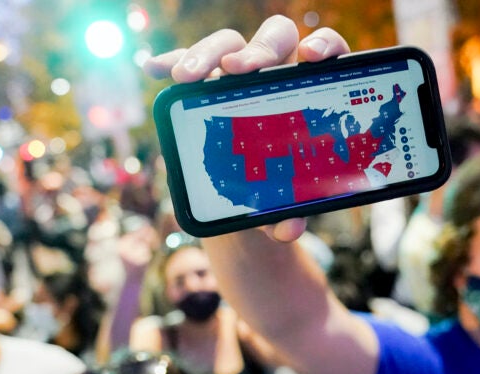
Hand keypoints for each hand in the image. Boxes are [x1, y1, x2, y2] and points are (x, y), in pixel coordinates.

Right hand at [144, 15, 350, 241]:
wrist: (246, 195)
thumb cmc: (278, 187)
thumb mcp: (286, 200)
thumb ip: (292, 210)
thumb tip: (288, 229)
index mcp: (309, 91)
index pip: (324, 51)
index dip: (323, 44)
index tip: (310, 57)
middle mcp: (275, 73)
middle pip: (273, 38)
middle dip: (258, 49)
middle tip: (241, 70)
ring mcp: (236, 74)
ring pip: (227, 43)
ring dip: (206, 54)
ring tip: (186, 78)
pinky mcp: (202, 84)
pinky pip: (185, 63)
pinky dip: (171, 62)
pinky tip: (155, 70)